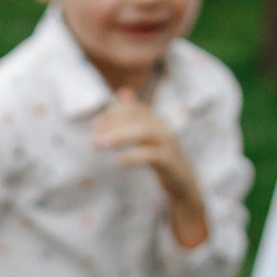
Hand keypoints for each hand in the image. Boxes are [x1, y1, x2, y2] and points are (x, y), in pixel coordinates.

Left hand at [93, 88, 208, 245]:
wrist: (183, 185)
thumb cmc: (162, 160)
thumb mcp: (146, 137)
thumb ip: (134, 117)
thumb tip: (122, 91)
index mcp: (155, 121)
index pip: (133, 108)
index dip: (113, 113)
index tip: (95, 125)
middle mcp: (162, 128)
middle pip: (137, 117)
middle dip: (113, 125)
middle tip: (92, 138)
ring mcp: (168, 144)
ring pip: (144, 132)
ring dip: (120, 136)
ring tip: (102, 144)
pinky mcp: (170, 162)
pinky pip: (152, 155)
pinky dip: (134, 156)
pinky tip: (119, 162)